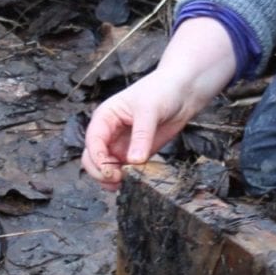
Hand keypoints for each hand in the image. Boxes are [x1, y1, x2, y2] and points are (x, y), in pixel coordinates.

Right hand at [81, 17, 240, 187]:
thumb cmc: (162, 91)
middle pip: (93, 158)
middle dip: (100, 171)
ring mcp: (121, 145)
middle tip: (117, 179)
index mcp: (105, 117)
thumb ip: (141, 136)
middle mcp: (109, 132)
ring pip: (106, 167)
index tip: (109, 171)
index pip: (93, 140)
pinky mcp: (135, 154)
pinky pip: (124, 170)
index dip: (97, 158)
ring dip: (110, 179)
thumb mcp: (149, 110)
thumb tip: (134, 161)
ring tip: (124, 184)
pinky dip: (125, 179)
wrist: (182, 92)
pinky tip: (134, 181)